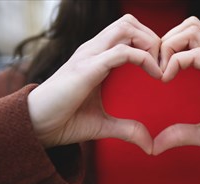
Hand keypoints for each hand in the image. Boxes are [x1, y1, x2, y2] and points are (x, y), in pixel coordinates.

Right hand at [27, 14, 161, 153]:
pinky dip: (143, 58)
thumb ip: (128, 130)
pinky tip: (155, 75)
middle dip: (153, 38)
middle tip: (164, 64)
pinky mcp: (86, 68)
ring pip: (126, 28)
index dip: (150, 45)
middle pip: (129, 23)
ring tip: (159, 68)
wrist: (35, 127)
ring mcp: (89, 56)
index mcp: (98, 57)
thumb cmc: (65, 121)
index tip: (163, 69)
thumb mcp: (103, 125)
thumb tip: (150, 145)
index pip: (128, 33)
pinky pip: (121, 52)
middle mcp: (93, 50)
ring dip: (150, 43)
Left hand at [153, 17, 199, 153]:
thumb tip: (155, 147)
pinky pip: (195, 53)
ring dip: (169, 46)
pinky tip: (166, 79)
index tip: (156, 71)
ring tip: (161, 71)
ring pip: (192, 29)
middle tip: (156, 66)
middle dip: (166, 40)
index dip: (167, 47)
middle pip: (189, 24)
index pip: (188, 36)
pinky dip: (175, 61)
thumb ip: (179, 135)